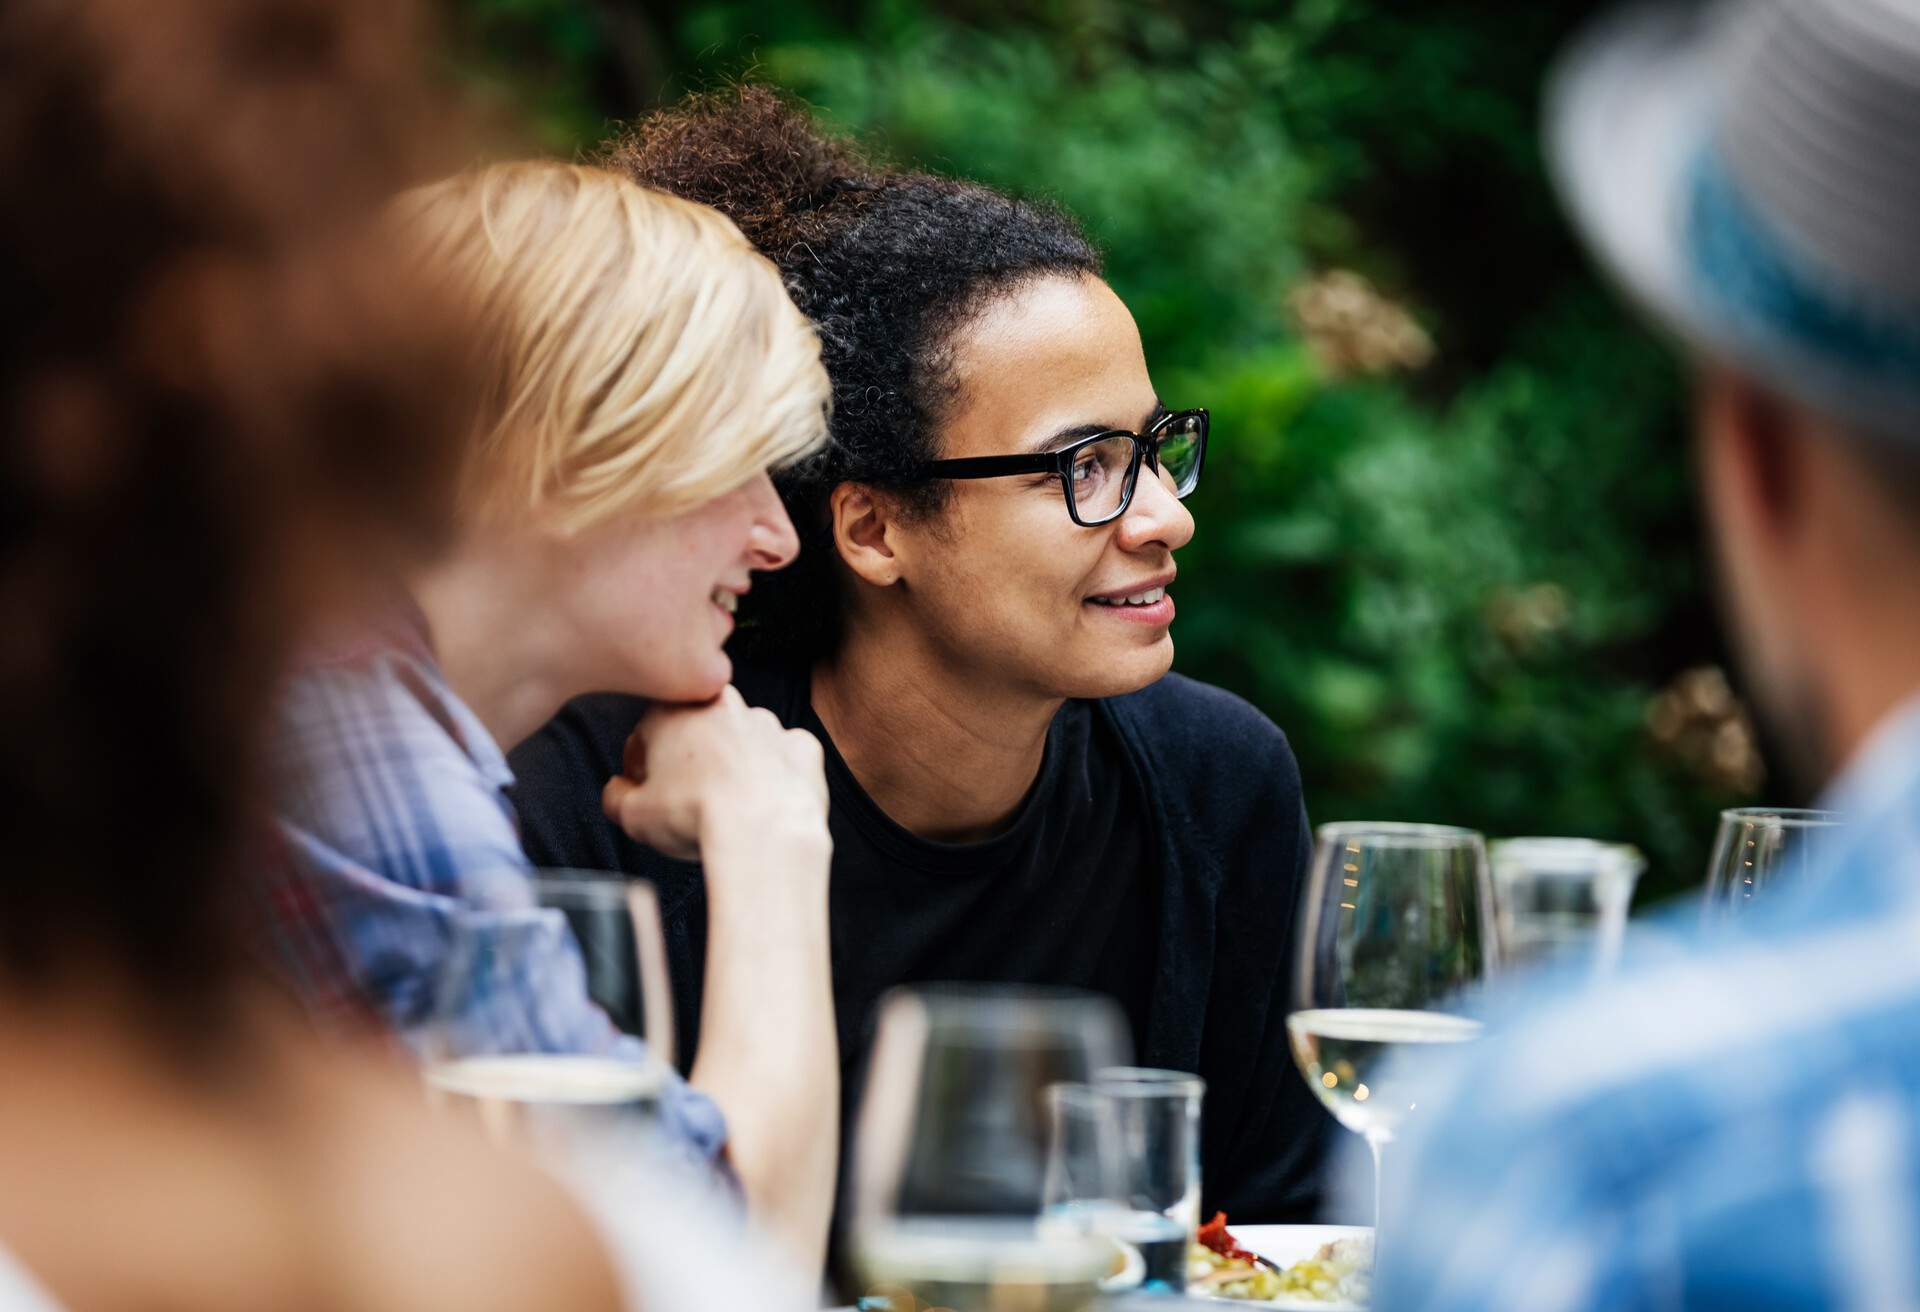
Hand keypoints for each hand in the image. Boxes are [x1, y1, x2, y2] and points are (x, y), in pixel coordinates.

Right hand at [601, 686, 828, 862]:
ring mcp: (769, 723)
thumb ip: (615, 796)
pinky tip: (764, 805)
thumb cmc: (694, 818)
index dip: (644, 767)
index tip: (650, 792)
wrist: (762, 833)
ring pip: (743, 743)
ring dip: (735, 766)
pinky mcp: (803, 746)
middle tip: (689, 801)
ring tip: (729, 807)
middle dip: (691, 762)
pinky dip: (775, 778)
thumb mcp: (631, 815)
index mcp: (675, 708)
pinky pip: (784, 760)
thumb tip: (617, 791)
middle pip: (698, 733)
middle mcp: (724, 704)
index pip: (648, 733)